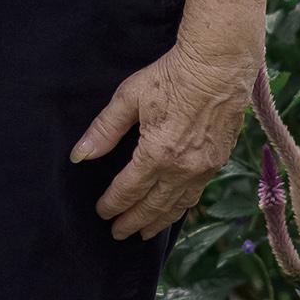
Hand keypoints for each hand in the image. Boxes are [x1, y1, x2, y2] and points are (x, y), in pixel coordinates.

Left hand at [71, 38, 258, 239]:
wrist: (219, 65)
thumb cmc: (171, 75)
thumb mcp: (130, 96)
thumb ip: (104, 129)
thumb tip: (80, 155)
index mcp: (157, 154)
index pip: (129, 190)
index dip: (113, 204)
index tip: (101, 212)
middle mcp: (183, 168)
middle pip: (154, 205)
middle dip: (133, 221)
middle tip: (118, 234)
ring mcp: (205, 168)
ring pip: (178, 205)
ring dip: (159, 221)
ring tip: (144, 232)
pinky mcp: (219, 161)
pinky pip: (197, 194)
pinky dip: (181, 206)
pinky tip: (175, 208)